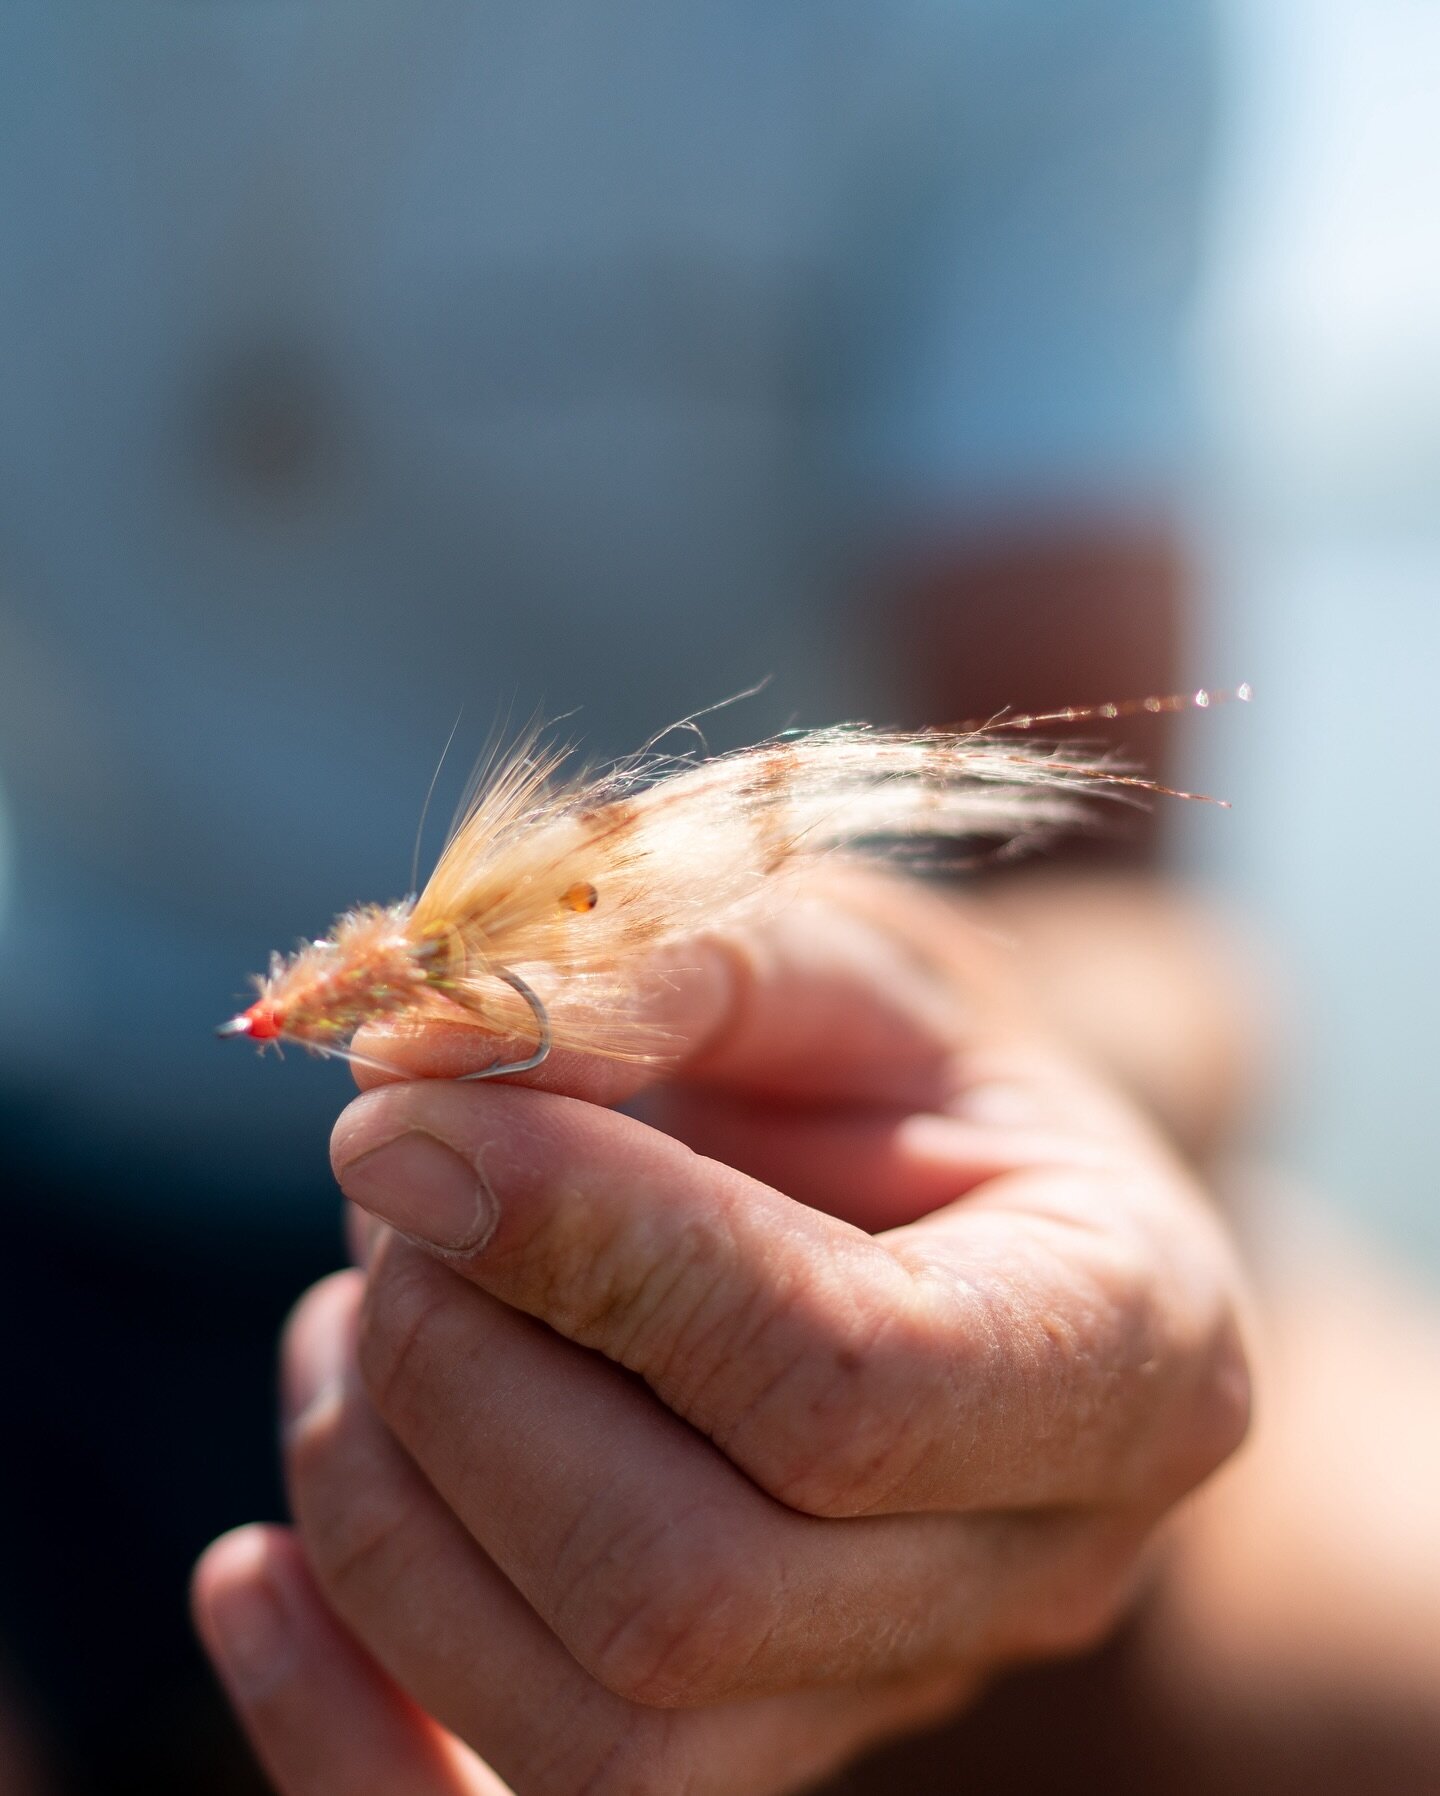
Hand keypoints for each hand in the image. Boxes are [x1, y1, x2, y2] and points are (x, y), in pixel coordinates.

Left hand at [193, 875, 1250, 1795]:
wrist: (926, 1197)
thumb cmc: (890, 1062)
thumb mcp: (833, 956)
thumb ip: (671, 973)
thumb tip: (423, 1055)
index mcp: (1125, 1345)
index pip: (842, 1378)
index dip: (590, 1252)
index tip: (402, 1121)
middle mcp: (1033, 1569)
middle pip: (691, 1589)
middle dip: (463, 1370)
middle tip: (388, 1187)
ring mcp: (883, 1698)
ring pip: (596, 1736)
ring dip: (387, 1504)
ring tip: (360, 1307)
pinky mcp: (736, 1758)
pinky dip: (334, 1739)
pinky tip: (247, 1581)